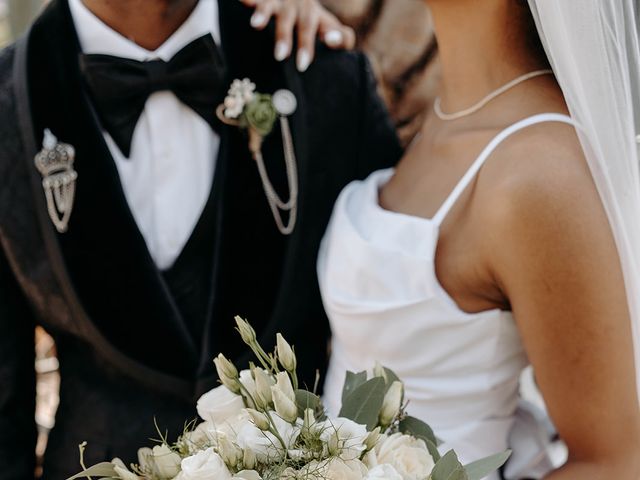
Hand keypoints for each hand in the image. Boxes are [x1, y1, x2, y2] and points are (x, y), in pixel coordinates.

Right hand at [238, 0, 355, 71]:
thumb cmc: (310, 18)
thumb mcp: (328, 26)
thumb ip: (341, 38)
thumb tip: (334, 40)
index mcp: (315, 17)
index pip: (324, 28)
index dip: (324, 38)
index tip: (318, 51)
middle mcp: (298, 7)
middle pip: (295, 20)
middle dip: (288, 37)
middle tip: (281, 56)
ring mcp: (279, 2)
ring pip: (273, 7)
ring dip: (264, 14)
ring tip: (256, 25)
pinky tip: (244, 1)